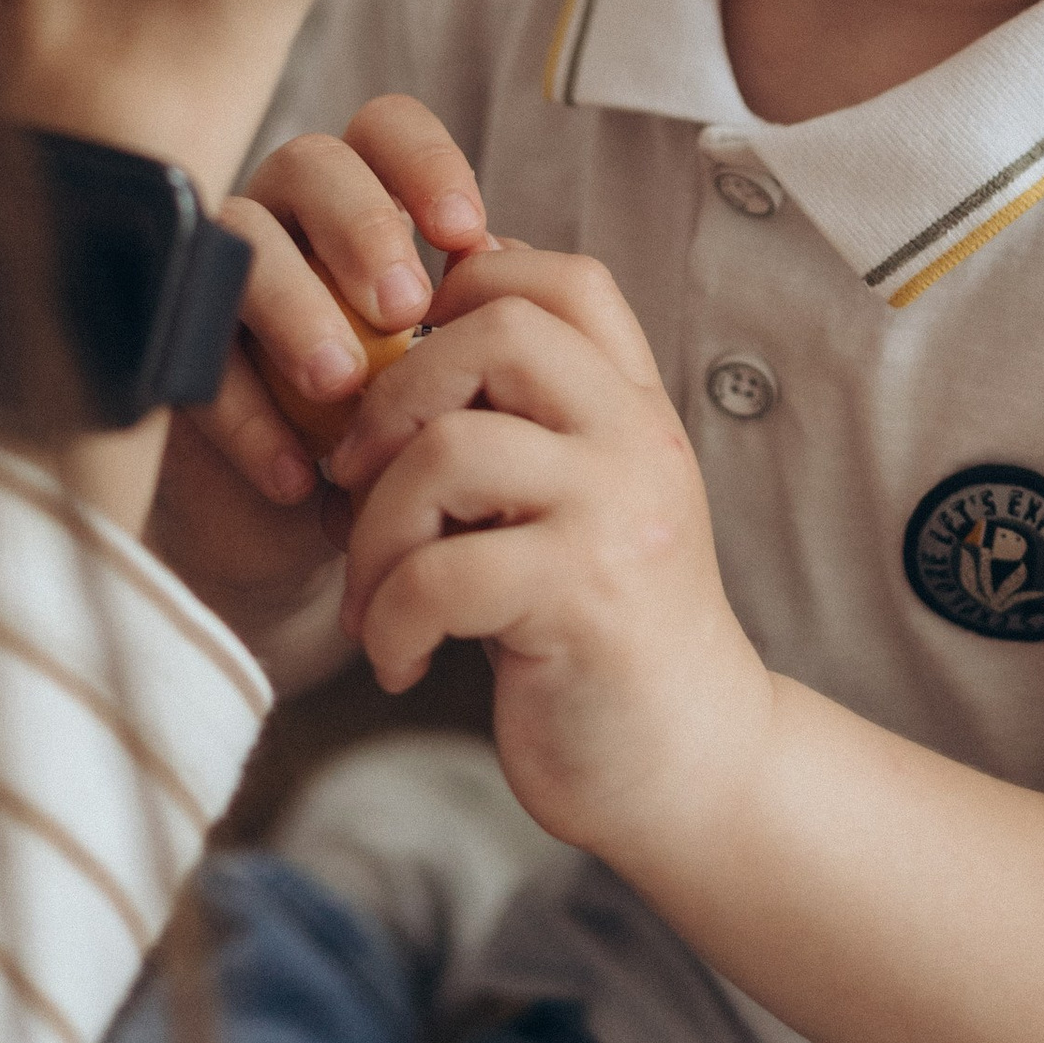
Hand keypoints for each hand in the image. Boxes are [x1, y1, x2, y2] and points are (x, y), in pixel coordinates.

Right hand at [149, 94, 489, 635]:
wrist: (309, 523)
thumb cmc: (395, 420)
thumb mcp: (444, 363)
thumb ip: (473, 305)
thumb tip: (506, 260)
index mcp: (359, 193)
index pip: (384, 127)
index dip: (425, 162)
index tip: (465, 235)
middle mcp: (283, 211)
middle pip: (310, 162)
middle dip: (361, 226)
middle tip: (404, 306)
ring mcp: (215, 269)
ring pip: (239, 238)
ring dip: (295, 307)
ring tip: (342, 385)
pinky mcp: (166, 348)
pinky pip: (192, 354)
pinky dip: (248, 418)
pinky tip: (298, 473)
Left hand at [330, 240, 769, 860]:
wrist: (689, 763)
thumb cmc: (604, 633)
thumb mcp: (583, 501)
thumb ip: (524, 424)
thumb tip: (414, 332)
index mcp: (634, 407)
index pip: (562, 279)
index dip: (468, 287)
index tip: (409, 371)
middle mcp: (636, 440)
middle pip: (495, 333)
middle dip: (391, 399)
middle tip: (354, 480)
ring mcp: (616, 514)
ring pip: (449, 452)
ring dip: (372, 531)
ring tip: (369, 598)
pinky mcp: (582, 601)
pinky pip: (438, 574)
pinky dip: (388, 620)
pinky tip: (398, 658)